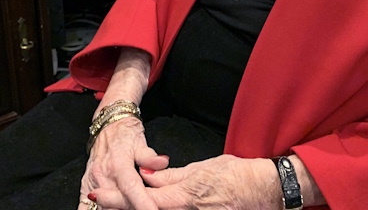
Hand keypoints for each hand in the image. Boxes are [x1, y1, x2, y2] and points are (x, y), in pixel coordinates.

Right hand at [78, 116, 168, 209]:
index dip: (142, 203)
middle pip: (116, 202)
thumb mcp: (140, 140)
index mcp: (118, 164)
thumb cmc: (125, 134)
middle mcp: (102, 175)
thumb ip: (150, 156)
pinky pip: (85, 207)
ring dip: (115, 209)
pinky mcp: (85, 188)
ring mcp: (91, 183)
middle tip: (148, 209)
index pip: (131, 188)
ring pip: (101, 206)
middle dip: (131, 209)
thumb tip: (162, 162)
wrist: (108, 125)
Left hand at [89, 154, 280, 209]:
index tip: (98, 193)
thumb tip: (148, 176)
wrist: (264, 190)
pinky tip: (146, 204)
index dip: (118, 197)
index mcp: (185, 195)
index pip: (143, 199)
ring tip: (112, 202)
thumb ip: (174, 176)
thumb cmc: (237, 175)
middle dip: (119, 205)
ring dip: (134, 207)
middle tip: (97, 197)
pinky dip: (155, 208)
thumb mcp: (204, 168)